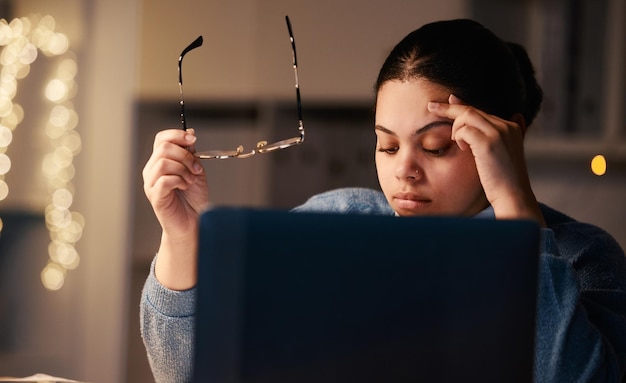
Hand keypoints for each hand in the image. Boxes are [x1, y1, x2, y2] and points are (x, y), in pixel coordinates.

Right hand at [142, 128, 208, 288]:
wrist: (194, 222)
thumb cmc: (193, 199)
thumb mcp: (195, 170)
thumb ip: (191, 154)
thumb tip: (189, 134)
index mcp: (160, 162)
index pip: (161, 139)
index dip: (176, 135)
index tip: (193, 139)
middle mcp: (152, 171)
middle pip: (163, 148)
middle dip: (185, 155)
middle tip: (196, 168)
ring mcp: (151, 184)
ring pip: (163, 162)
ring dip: (183, 169)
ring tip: (191, 180)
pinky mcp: (155, 197)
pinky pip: (164, 180)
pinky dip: (179, 180)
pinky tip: (184, 187)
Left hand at [428, 95, 544, 225]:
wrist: (512, 196)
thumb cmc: (502, 180)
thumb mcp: (499, 155)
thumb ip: (490, 138)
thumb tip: (477, 123)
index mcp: (511, 127)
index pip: (481, 111)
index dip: (462, 106)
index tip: (448, 101)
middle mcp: (506, 125)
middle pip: (472, 110)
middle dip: (449, 108)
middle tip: (431, 107)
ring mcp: (498, 132)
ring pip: (466, 116)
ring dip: (455, 128)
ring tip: (457, 144)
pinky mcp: (488, 142)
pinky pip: (464, 129)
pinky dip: (458, 137)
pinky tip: (462, 148)